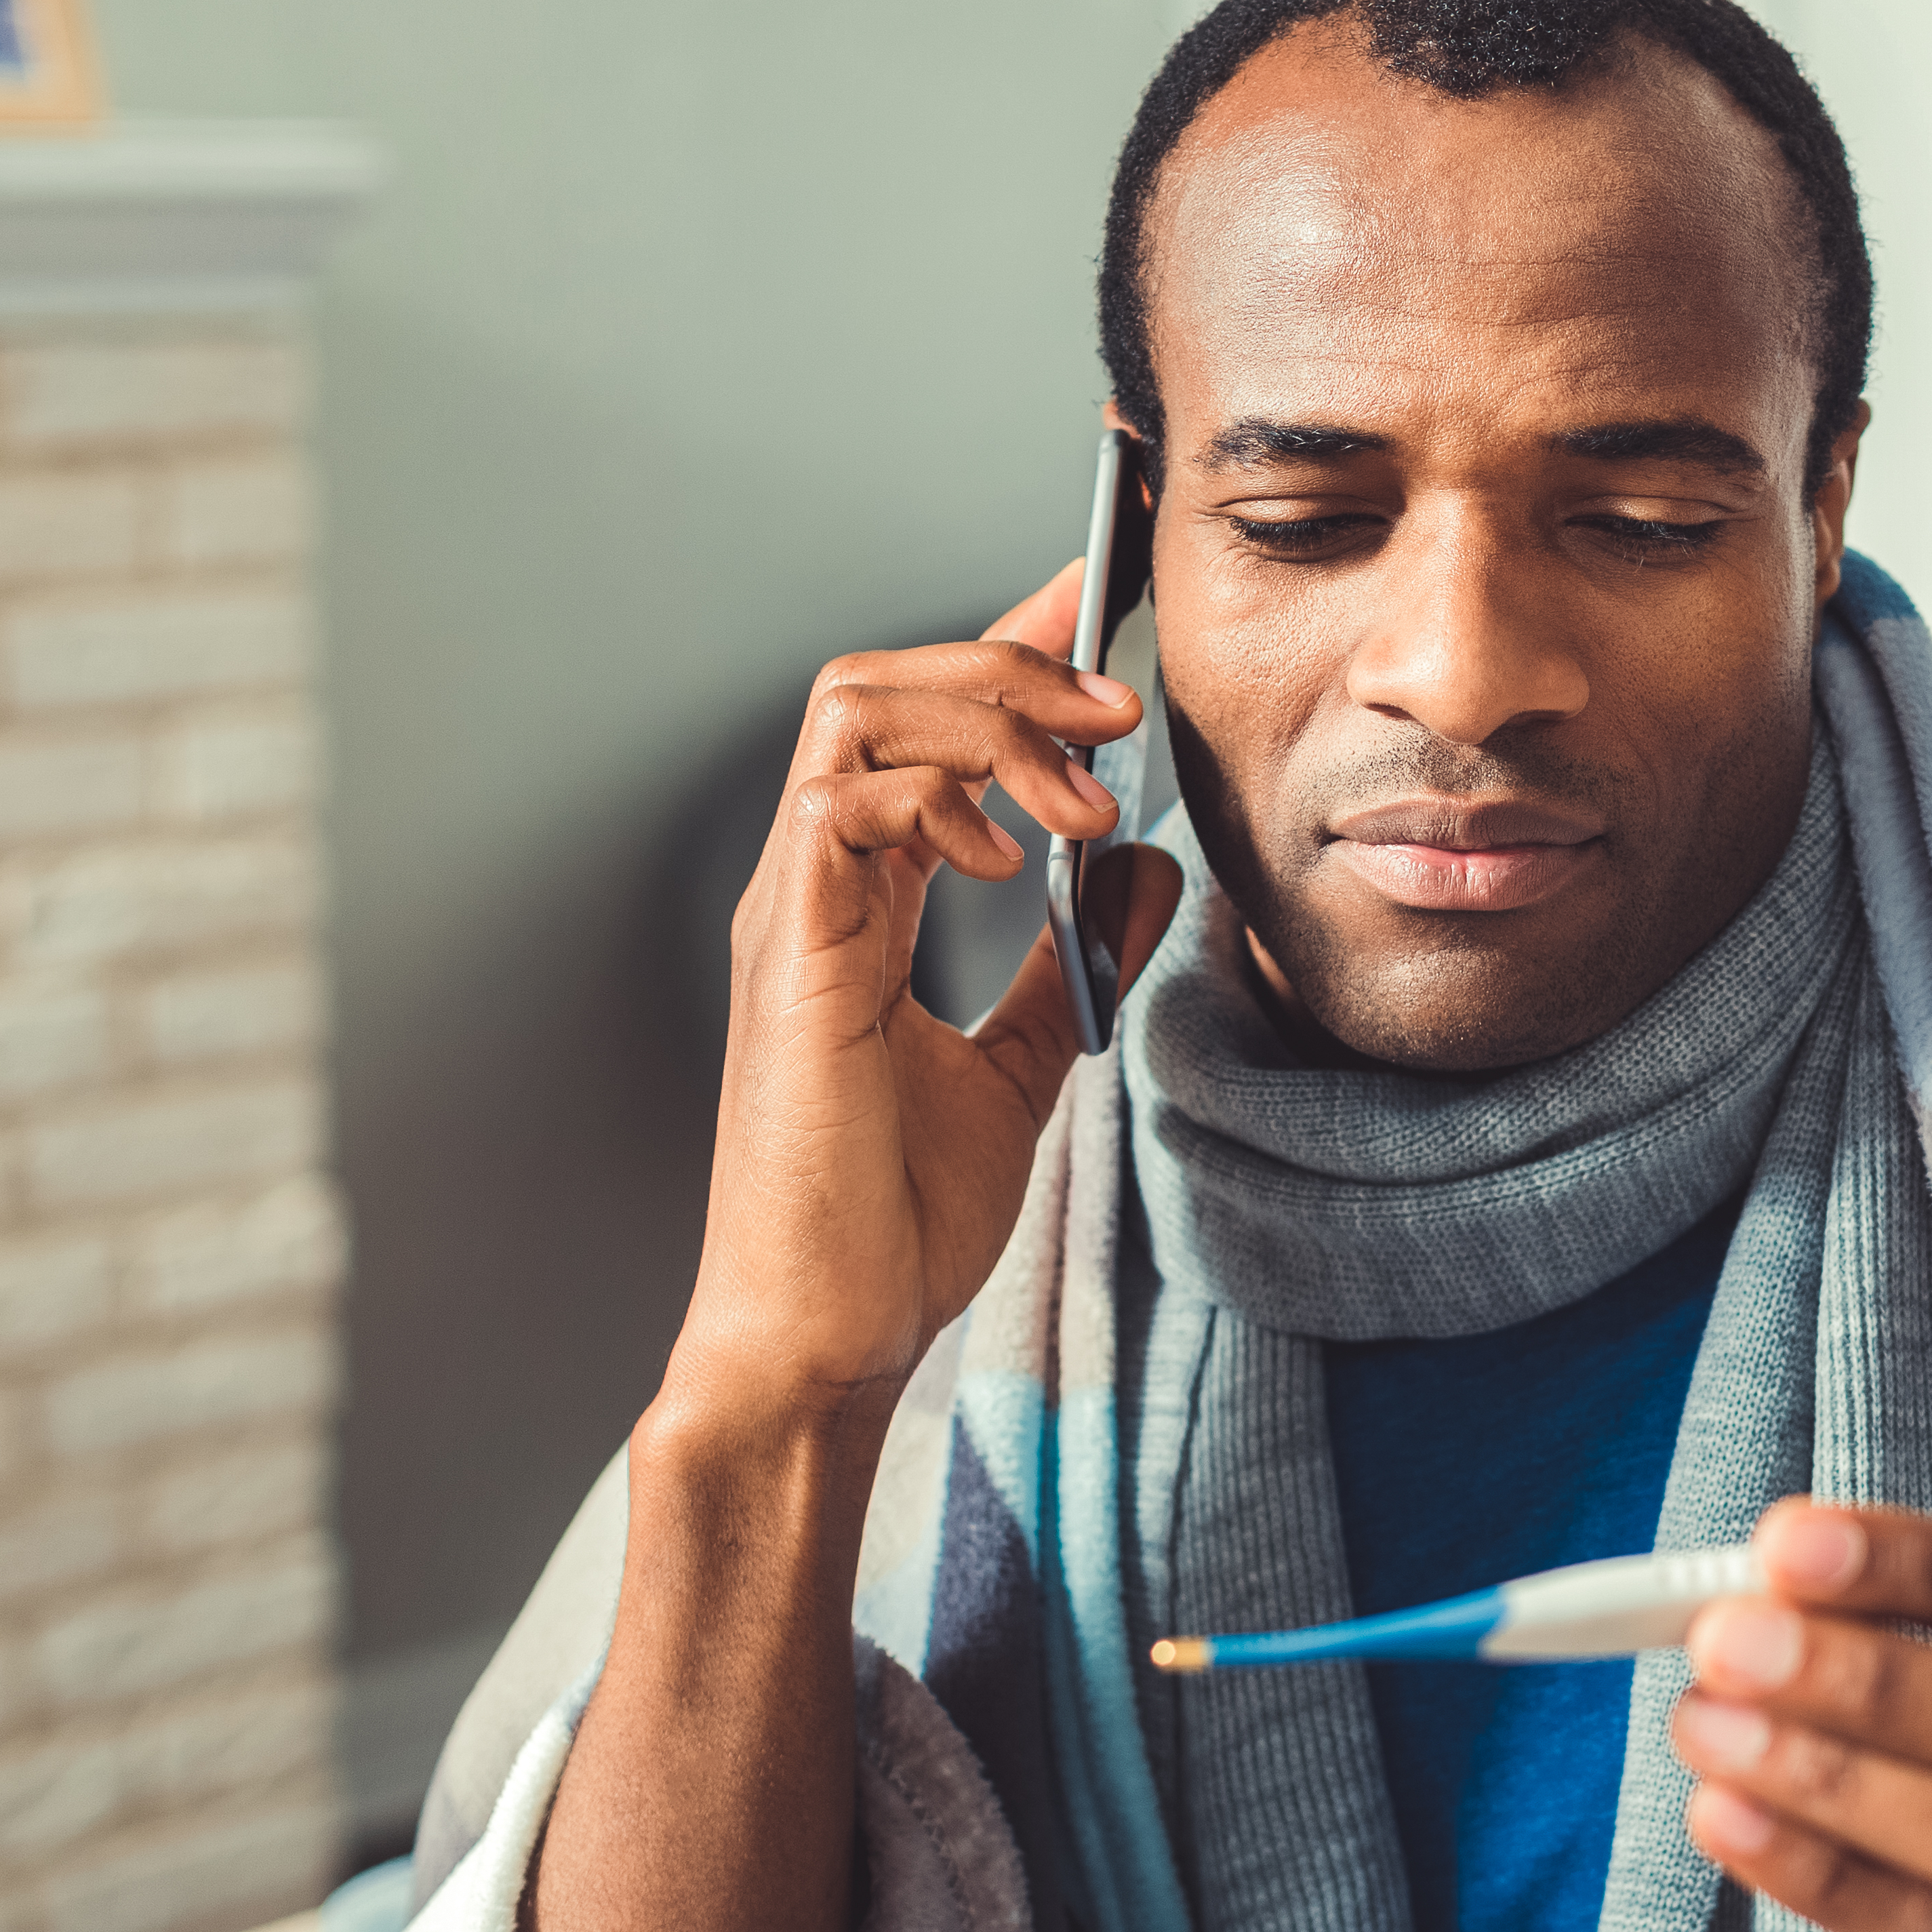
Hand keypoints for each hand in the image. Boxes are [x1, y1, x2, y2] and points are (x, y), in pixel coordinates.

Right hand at [671, 560, 1184, 1429]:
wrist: (827, 1334)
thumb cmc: (891, 1222)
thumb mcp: (1022, 1067)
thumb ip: (1074, 961)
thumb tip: (1141, 867)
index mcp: (859, 903)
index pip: (921, 723)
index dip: (1008, 644)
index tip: (1099, 597)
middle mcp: (813, 886)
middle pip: (880, 683)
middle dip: (1011, 664)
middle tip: (1122, 712)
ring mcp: (791, 913)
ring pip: (855, 712)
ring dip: (988, 722)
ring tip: (1082, 790)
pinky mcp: (791, 956)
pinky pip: (841, 804)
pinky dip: (939, 799)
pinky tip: (1013, 856)